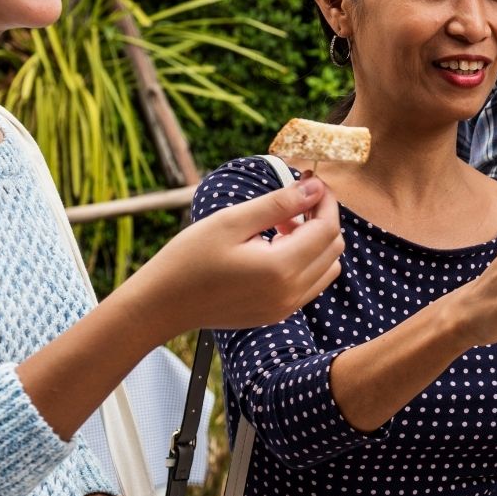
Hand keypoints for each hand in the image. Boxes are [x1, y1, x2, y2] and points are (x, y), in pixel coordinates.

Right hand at [123, 176, 345, 336]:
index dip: (325, 201)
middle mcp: (291, 293)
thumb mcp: (233, 221)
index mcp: (281, 268)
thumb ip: (279, 204)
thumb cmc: (189, 258)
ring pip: (327, 267)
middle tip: (290, 202)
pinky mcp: (279, 314)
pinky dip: (306, 261)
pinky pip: (311, 283)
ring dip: (315, 242)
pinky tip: (274, 248)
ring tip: (279, 227)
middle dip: (320, 219)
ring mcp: (287, 308)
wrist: (163, 304)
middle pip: (333, 248)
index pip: (327, 229)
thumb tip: (315, 187)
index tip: (311, 181)